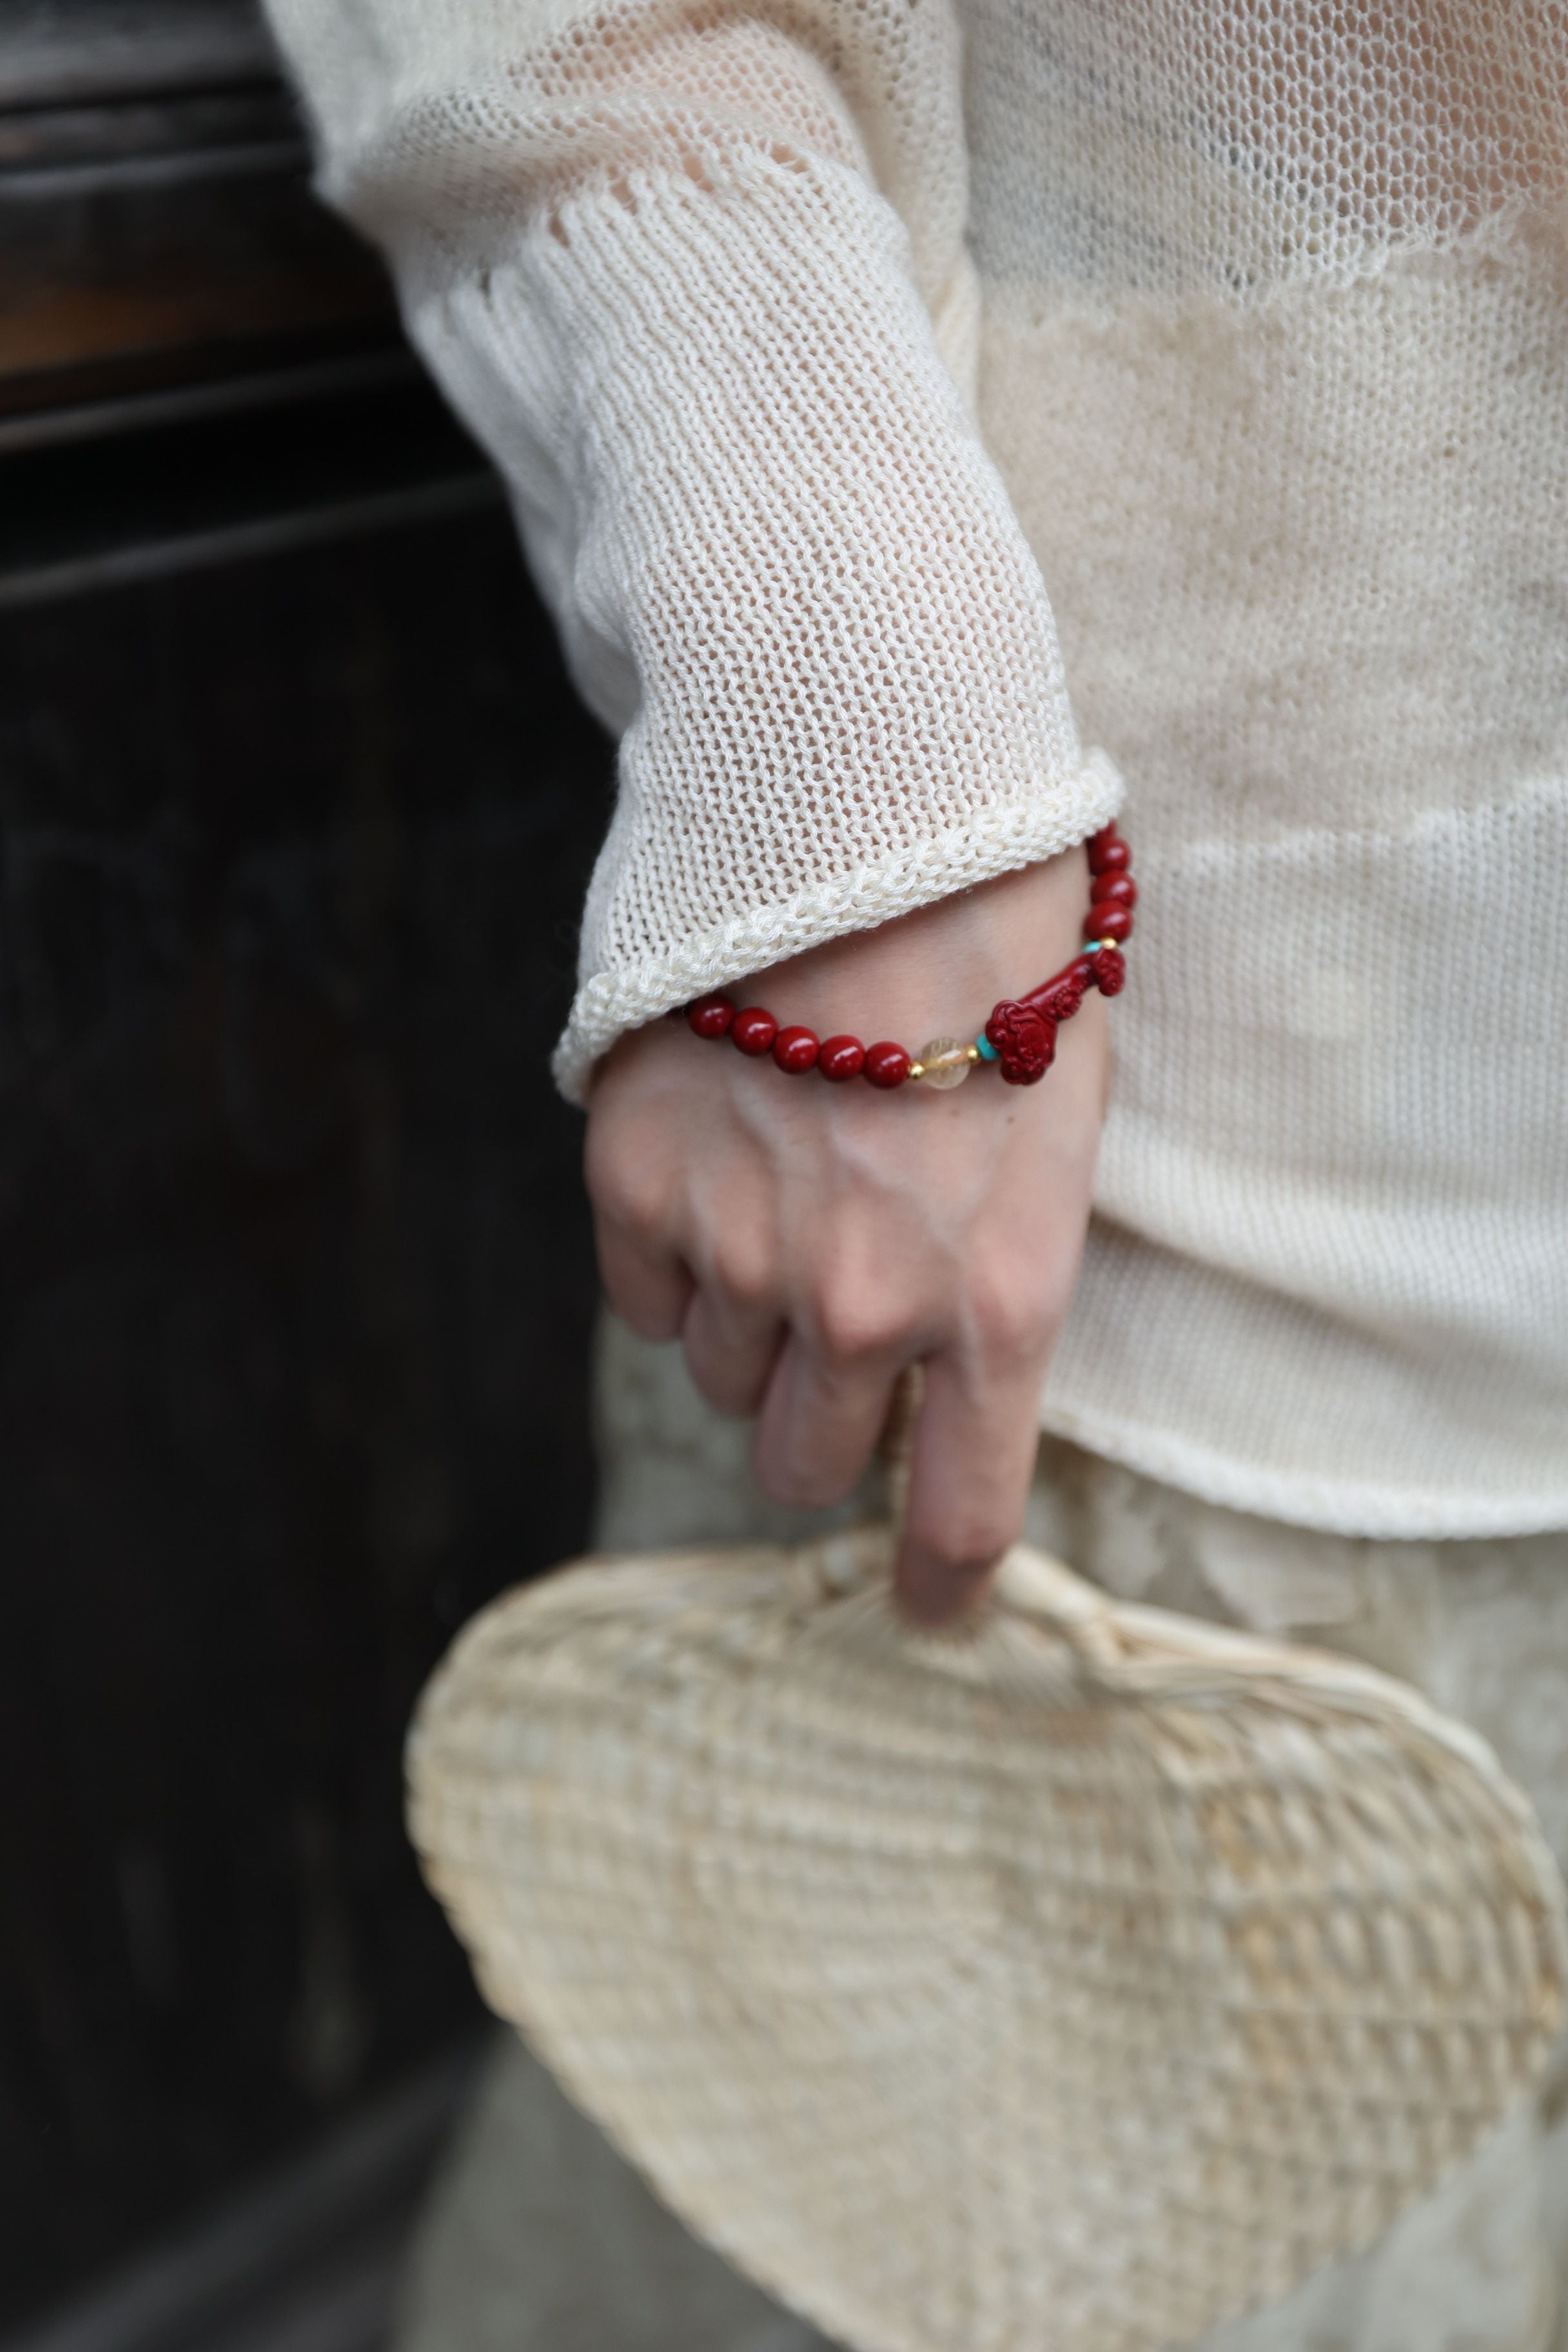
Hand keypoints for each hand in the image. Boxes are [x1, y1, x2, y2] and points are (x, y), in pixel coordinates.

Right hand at [584, 852, 1109, 1623]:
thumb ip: (998, 1289)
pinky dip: (676, 1261)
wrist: (874, 820)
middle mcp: (863, 1306)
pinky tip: (719, 1166)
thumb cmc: (1003, 973)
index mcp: (998, 1302)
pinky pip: (644, 1300)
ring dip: (751, 1324)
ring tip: (788, 1195)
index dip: (940, 1586)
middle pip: (806, 1464)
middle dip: (824, 1422)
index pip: (960, 1514)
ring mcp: (739, 1252)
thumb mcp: (1057, 1149)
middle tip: (840, 1330)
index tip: (929, 1611)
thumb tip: (934, 1384)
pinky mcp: (636, 1186)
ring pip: (721, 1378)